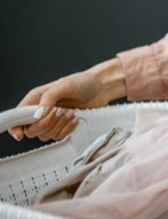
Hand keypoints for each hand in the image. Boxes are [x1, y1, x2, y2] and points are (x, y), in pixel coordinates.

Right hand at [9, 58, 124, 141]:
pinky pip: (58, 136)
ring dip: (59, 126)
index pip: (17, 116)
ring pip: (45, 135)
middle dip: (47, 123)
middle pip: (32, 130)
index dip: (15, 127)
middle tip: (61, 111)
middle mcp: (41, 110)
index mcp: (36, 98)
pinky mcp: (62, 126)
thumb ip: (49, 99)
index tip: (20, 134)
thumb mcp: (64, 85)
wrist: (101, 87)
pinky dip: (67, 130)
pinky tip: (75, 118)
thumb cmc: (83, 82)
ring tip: (71, 112)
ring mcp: (51, 120)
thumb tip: (37, 115)